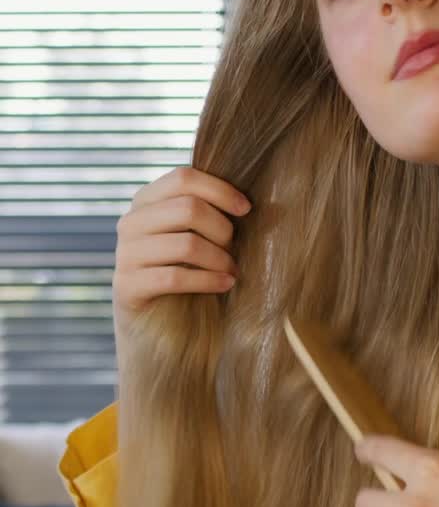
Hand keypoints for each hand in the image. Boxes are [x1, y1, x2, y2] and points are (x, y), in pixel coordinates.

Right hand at [112, 165, 251, 365]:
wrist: (156, 329)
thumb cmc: (186, 275)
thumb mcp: (195, 236)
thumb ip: (207, 212)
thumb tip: (246, 197)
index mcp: (146, 201)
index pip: (183, 178)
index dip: (219, 190)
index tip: (246, 209)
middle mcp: (130, 222)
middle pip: (188, 208)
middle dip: (222, 230)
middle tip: (235, 250)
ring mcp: (124, 254)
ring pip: (185, 244)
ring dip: (219, 258)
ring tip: (233, 271)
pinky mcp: (126, 286)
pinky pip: (174, 277)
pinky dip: (208, 280)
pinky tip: (225, 284)